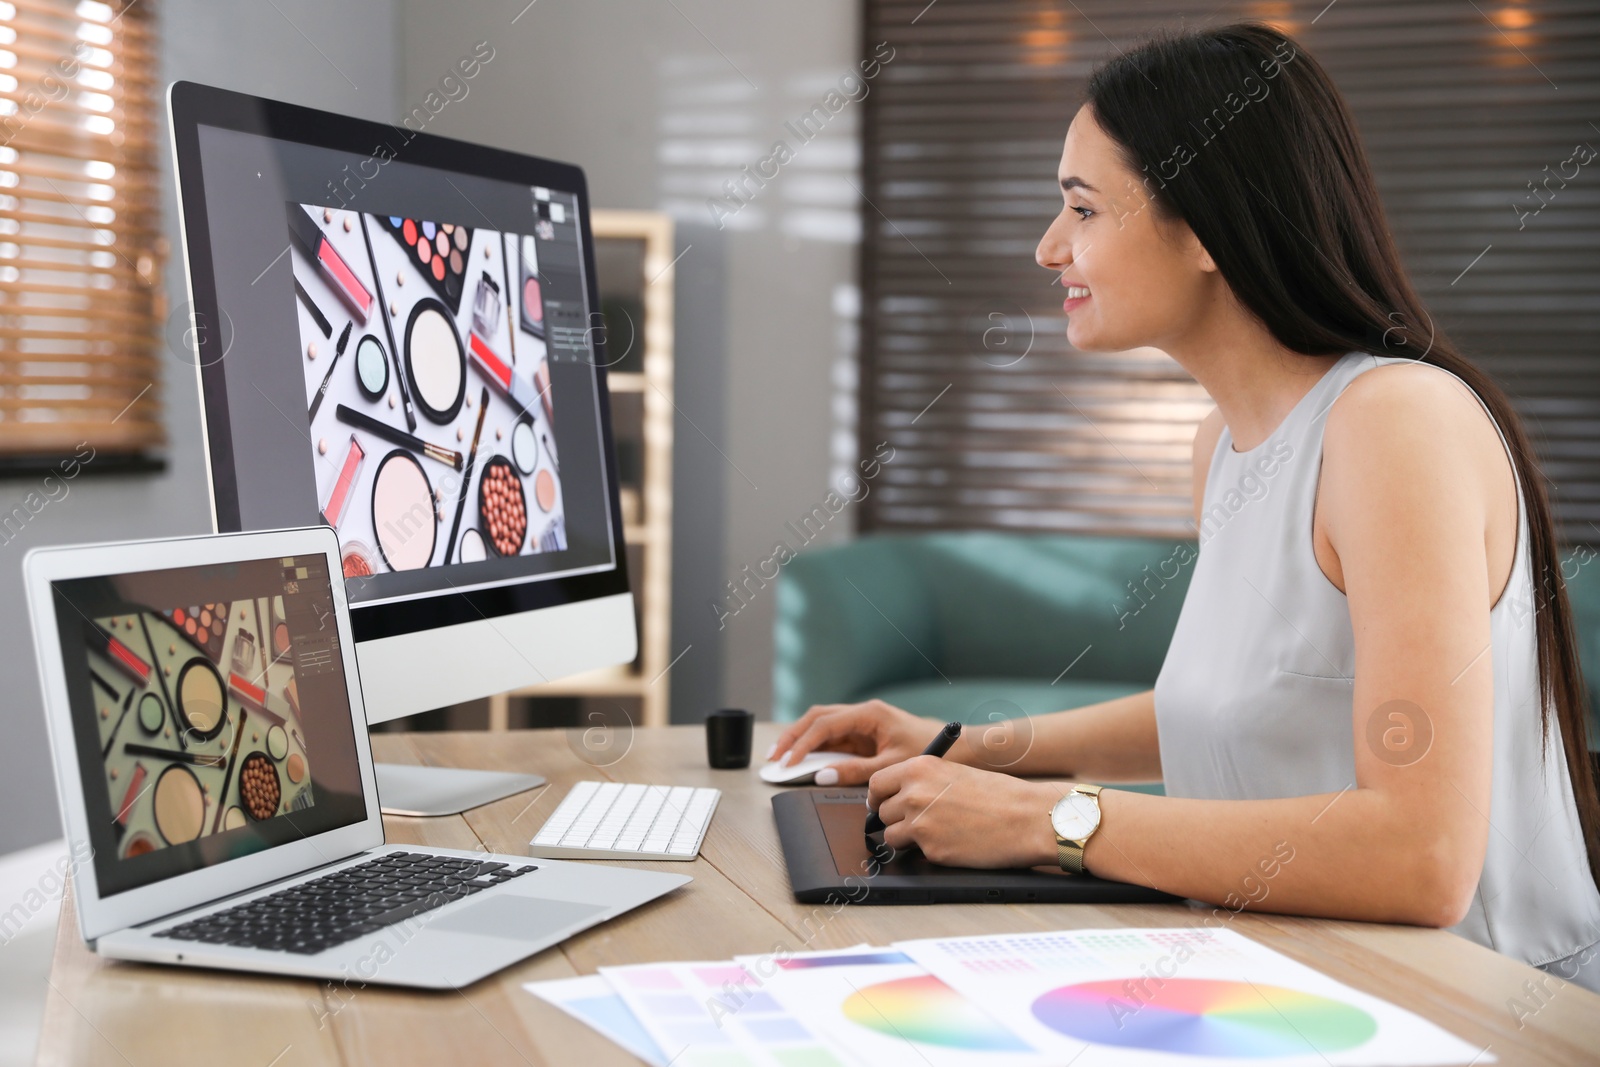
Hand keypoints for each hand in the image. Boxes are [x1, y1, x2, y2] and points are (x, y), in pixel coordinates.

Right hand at [768, 700, 942, 784]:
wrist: (955, 747)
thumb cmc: (928, 751)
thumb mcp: (890, 766)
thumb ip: (855, 771)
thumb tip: (822, 774)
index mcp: (869, 714)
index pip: (826, 724)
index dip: (803, 743)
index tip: (789, 761)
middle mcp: (862, 714)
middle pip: (816, 718)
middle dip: (792, 736)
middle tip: (774, 757)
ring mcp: (860, 723)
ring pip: (820, 725)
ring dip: (800, 739)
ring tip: (779, 758)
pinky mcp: (862, 734)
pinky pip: (832, 738)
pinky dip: (814, 748)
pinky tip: (801, 760)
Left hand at [866, 758, 1060, 868]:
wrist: (1026, 818)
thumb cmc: (999, 795)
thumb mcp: (954, 774)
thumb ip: (922, 782)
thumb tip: (897, 796)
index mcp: (919, 768)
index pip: (876, 783)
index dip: (878, 797)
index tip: (881, 804)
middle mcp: (913, 793)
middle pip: (881, 811)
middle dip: (894, 818)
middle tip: (914, 821)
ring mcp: (919, 823)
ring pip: (891, 835)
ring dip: (906, 837)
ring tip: (936, 832)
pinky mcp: (930, 849)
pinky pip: (914, 852)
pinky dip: (926, 850)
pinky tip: (950, 841)